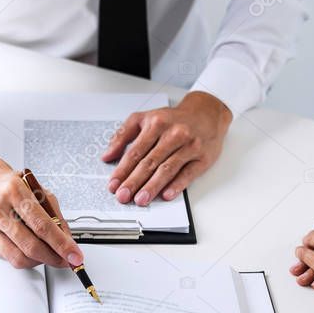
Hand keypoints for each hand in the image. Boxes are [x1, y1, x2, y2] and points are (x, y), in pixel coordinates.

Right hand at [0, 156, 83, 269]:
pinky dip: (25, 259)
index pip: (42, 225)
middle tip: (65, 260)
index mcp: (15, 191)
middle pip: (31, 246)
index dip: (61, 244)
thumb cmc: (10, 186)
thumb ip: (54, 214)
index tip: (74, 256)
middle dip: (53, 258)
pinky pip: (8, 258)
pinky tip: (30, 251)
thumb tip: (67, 240)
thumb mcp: (36, 190)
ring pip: (19, 258)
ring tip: (48, 255)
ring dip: (40, 261)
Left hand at [101, 91, 231, 205]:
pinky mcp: (203, 157)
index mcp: (156, 123)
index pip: (135, 151)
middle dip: (134, 181)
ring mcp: (189, 145)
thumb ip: (123, 135)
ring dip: (152, 186)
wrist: (206, 113)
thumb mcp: (145, 118)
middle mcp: (173, 134)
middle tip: (123, 196)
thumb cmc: (173, 119)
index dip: (122, 170)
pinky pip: (188, 173)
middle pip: (150, 162)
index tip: (113, 184)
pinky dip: (177, 185)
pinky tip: (166, 195)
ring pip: (167, 169)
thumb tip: (107, 156)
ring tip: (141, 199)